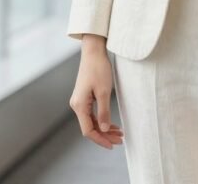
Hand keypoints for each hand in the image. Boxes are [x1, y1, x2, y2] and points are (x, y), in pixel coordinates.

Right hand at [70, 34, 124, 148]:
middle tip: (120, 140)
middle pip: (90, 127)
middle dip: (104, 135)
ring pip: (92, 121)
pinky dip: (102, 120)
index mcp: (79, 105)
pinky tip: (112, 124)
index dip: (100, 140)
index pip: (88, 130)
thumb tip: (103, 130)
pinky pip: (92, 114)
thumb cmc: (98, 69)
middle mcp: (77, 105)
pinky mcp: (84, 97)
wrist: (93, 52)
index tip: (112, 145)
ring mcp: (80, 101)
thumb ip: (103, 112)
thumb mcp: (103, 92)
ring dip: (105, 128)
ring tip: (119, 133)